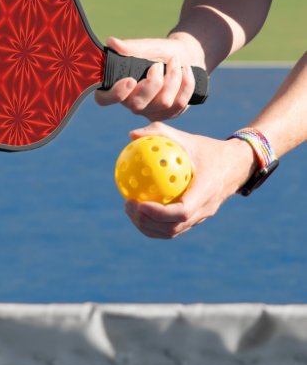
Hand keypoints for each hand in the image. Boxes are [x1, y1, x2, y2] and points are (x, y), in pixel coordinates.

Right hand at [95, 35, 204, 120]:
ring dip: (173, 77)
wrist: (186, 57)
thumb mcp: (148, 46)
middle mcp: (131, 102)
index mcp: (118, 86)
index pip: (104, 99)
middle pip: (137, 105)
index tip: (130, 80)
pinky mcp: (168, 114)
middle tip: (158, 64)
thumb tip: (111, 42)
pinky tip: (186, 71)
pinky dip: (186, 83)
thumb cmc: (161, 52)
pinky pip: (179, 104)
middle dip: (153, 83)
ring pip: (163, 103)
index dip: (115, 94)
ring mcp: (150, 111)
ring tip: (175, 62)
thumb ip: (131, 47)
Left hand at [123, 122, 257, 238]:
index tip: (139, 203)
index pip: (182, 212)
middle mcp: (205, 209)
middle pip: (173, 228)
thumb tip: (131, 135)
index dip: (159, 213)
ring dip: (148, 226)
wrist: (236, 165)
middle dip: (147, 222)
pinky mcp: (196, 219)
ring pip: (172, 232)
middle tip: (128, 205)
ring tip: (130, 209)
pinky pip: (173, 227)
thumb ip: (160, 133)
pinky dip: (154, 224)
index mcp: (206, 191)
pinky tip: (138, 208)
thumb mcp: (187, 138)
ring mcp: (201, 217)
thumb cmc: (208, 149)